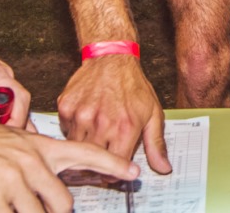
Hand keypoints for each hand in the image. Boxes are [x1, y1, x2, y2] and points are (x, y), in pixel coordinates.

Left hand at [0, 33, 31, 127]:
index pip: (19, 100)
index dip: (15, 121)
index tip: (3, 137)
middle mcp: (1, 73)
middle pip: (21, 103)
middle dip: (15, 124)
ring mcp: (0, 75)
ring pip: (16, 102)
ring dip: (10, 120)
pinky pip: (8, 98)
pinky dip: (5, 113)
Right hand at [0, 115, 138, 212]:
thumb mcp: (11, 140)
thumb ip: (35, 159)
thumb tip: (50, 182)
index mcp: (38, 147)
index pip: (84, 152)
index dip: (111, 164)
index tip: (133, 173)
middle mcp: (30, 163)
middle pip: (63, 203)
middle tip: (42, 210)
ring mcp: (11, 182)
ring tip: (13, 206)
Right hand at [56, 54, 170, 173]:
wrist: (111, 57)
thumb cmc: (133, 85)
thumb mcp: (153, 114)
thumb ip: (157, 144)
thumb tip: (163, 168)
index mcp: (124, 128)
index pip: (115, 168)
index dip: (115, 171)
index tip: (116, 168)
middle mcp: (101, 123)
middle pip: (93, 160)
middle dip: (98, 162)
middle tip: (103, 152)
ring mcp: (81, 115)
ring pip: (76, 147)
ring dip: (84, 146)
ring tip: (94, 135)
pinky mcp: (66, 107)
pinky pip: (65, 130)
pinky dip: (73, 130)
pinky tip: (84, 120)